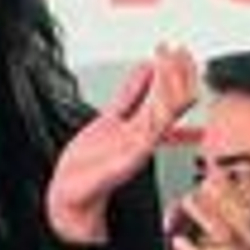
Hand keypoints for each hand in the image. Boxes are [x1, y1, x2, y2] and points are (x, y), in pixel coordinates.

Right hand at [47, 44, 197, 243]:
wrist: (71, 201)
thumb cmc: (87, 193)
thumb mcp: (109, 172)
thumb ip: (127, 155)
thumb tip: (149, 134)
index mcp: (146, 144)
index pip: (170, 108)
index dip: (175, 83)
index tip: (175, 60)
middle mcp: (142, 135)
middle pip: (169, 99)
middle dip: (176, 72)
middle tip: (178, 48)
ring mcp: (128, 129)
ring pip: (152, 96)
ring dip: (162, 73)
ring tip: (168, 51)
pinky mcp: (111, 128)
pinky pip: (128, 100)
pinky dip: (137, 82)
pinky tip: (144, 66)